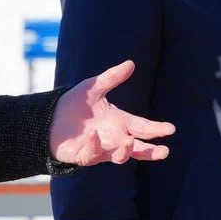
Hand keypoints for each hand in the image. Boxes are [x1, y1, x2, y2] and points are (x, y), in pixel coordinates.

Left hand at [50, 60, 174, 164]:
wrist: (50, 118)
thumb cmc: (75, 104)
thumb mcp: (94, 87)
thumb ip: (112, 78)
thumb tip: (131, 63)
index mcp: (120, 122)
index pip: (143, 127)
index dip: (157, 129)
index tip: (170, 128)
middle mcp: (114, 138)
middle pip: (138, 147)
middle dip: (151, 150)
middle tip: (164, 151)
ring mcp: (101, 148)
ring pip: (119, 156)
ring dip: (126, 151)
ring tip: (130, 142)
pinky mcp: (85, 155)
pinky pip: (93, 154)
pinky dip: (95, 146)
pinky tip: (95, 136)